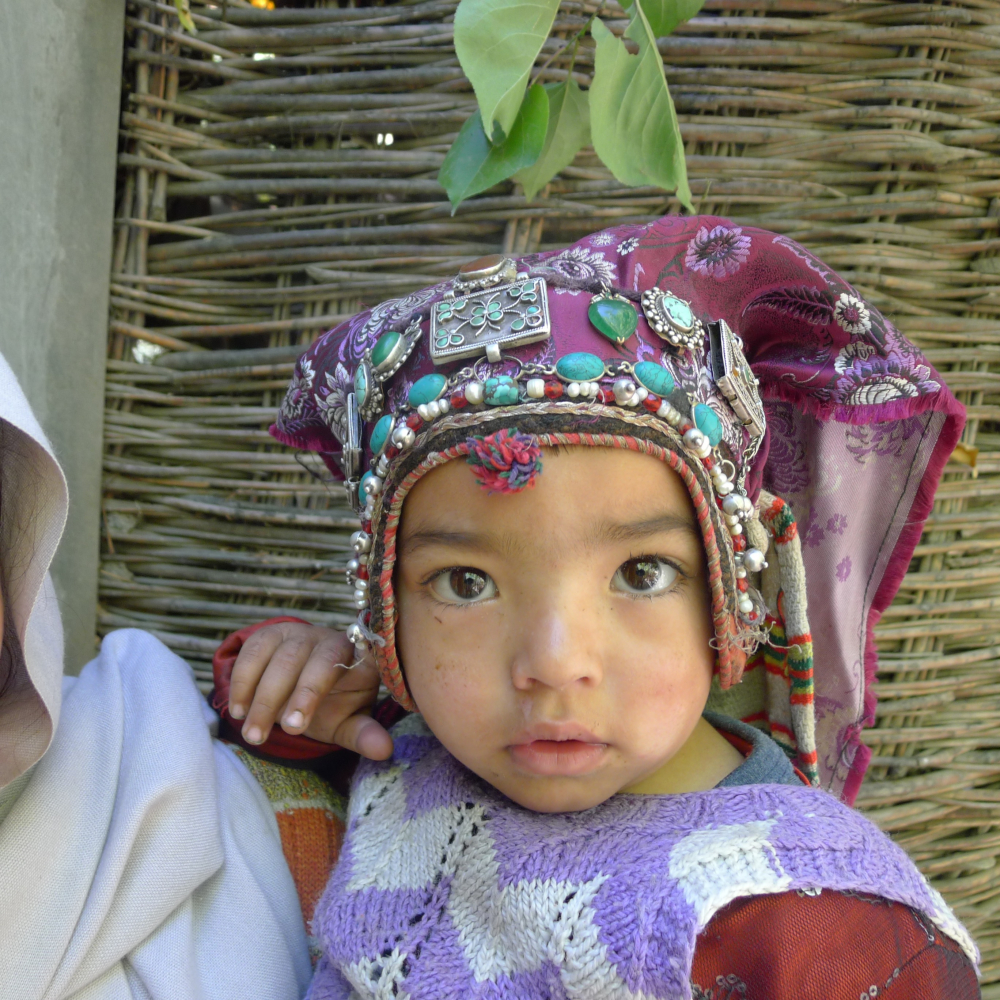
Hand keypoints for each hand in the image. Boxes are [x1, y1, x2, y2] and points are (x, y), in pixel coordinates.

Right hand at [227, 622, 391, 759]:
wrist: (302, 686)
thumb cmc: (333, 704)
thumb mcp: (348, 722)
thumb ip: (363, 734)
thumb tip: (384, 751)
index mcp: (357, 656)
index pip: (350, 663)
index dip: (322, 690)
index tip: (302, 723)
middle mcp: (328, 639)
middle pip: (312, 661)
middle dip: (296, 698)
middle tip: (287, 731)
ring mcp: (298, 633)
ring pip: (280, 657)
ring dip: (263, 697)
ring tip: (253, 733)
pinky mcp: (270, 634)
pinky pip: (253, 650)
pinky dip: (242, 680)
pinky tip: (239, 709)